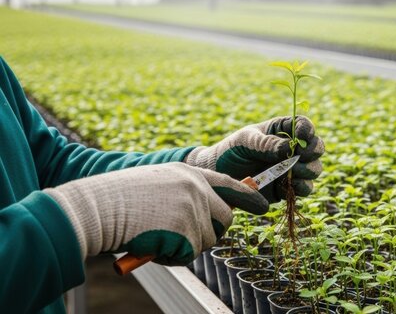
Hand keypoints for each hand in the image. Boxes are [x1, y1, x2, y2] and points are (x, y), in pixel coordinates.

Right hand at [43, 162, 267, 264]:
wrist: (96, 208)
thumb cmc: (119, 200)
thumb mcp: (158, 185)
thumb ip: (184, 195)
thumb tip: (207, 219)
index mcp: (189, 174)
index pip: (229, 185)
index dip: (247, 197)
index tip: (263, 206)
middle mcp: (197, 188)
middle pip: (225, 218)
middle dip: (211, 232)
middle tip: (186, 238)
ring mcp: (193, 208)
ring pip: (207, 240)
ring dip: (186, 247)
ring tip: (158, 238)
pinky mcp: (186, 230)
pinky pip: (190, 254)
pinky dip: (173, 257)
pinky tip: (152, 245)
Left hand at [185, 116, 324, 202]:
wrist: (220, 177)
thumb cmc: (231, 150)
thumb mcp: (245, 141)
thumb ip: (266, 143)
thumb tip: (289, 147)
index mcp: (283, 129)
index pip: (304, 125)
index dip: (308, 130)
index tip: (301, 136)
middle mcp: (292, 148)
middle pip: (316, 147)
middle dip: (312, 151)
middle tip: (300, 156)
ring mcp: (292, 168)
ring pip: (315, 169)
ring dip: (308, 170)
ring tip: (291, 171)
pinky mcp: (289, 187)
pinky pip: (306, 188)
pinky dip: (302, 187)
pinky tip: (290, 185)